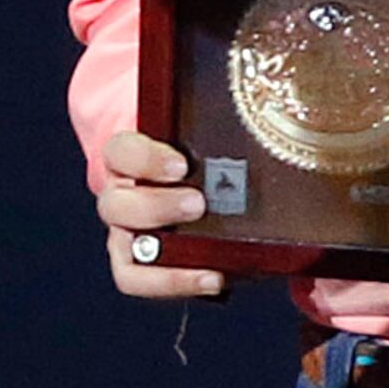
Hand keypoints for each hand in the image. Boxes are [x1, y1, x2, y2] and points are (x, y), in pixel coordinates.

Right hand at [97, 130, 224, 298]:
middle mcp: (120, 197)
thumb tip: (272, 102)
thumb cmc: (197, 153)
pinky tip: (213, 280)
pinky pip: (141, 281)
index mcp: (127, 158)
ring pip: (123, 250)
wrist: (193, 185)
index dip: (145, 159)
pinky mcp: (140, 265)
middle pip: (116, 205)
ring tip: (206, 258)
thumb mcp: (200, 135)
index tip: (182, 164)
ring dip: (165, 255)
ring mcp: (127, 234)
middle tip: (198, 204)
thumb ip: (217, 125)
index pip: (121, 152)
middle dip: (157, 207)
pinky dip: (174, 284)